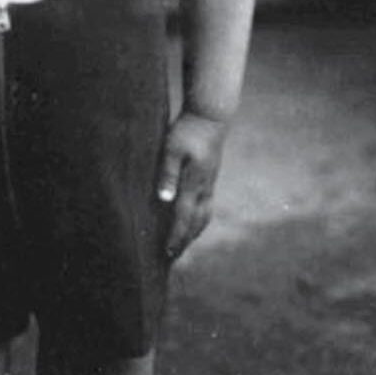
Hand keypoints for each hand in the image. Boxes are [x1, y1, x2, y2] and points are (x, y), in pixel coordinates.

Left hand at [157, 110, 227, 261]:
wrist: (210, 116)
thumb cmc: (187, 130)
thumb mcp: (171, 149)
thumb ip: (167, 173)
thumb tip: (165, 200)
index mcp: (194, 183)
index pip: (183, 217)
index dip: (175, 236)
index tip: (167, 252)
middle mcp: (204, 188)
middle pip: (196, 222)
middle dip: (184, 240)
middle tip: (172, 257)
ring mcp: (210, 184)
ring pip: (204, 217)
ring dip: (193, 233)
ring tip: (181, 245)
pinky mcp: (210, 179)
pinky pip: (206, 207)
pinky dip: (198, 221)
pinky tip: (191, 224)